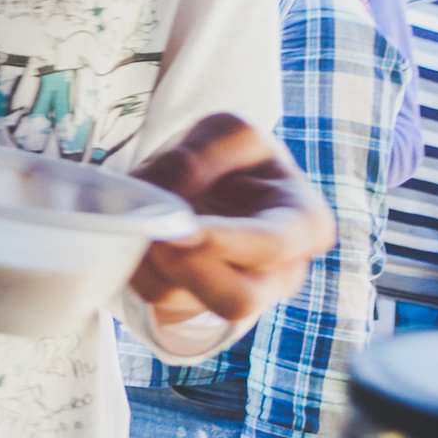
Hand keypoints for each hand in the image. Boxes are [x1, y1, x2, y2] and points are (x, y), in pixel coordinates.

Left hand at [131, 114, 333, 326]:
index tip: (177, 227)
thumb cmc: (237, 160)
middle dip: (183, 267)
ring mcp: (239, 295)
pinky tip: (136, 235)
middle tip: (151, 229)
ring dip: (147, 260)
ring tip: (140, 219)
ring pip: (181, 302)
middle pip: (235, 300)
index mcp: (303, 224)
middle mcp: (280, 273)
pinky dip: (134, 266)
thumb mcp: (229, 132)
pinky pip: (154, 300)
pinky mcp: (195, 304)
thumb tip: (169, 191)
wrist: (217, 184)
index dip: (221, 241)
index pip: (270, 245)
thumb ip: (201, 153)